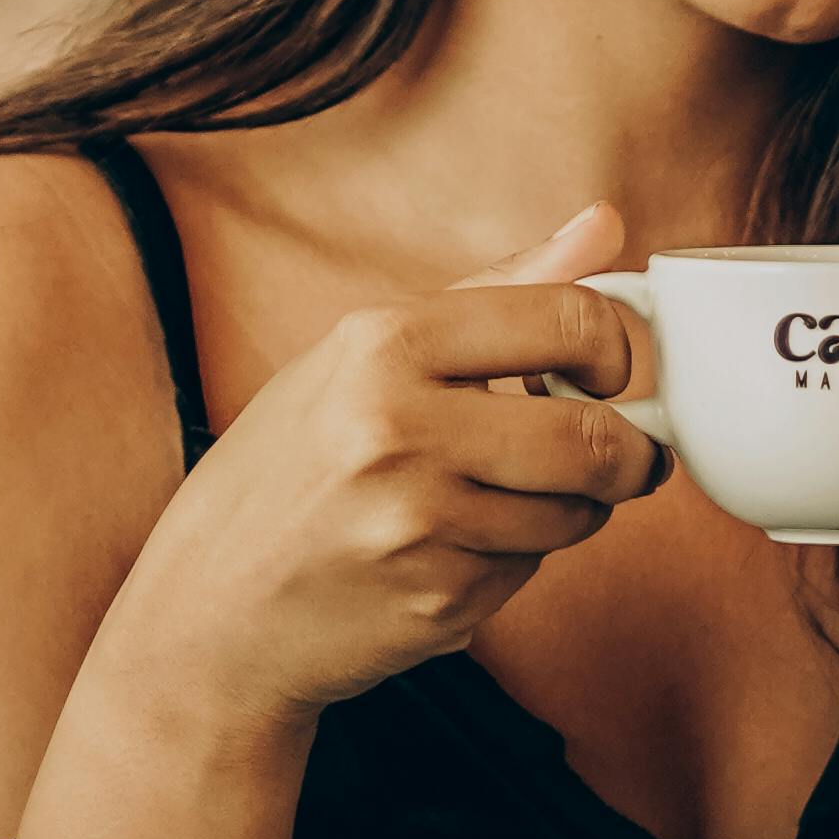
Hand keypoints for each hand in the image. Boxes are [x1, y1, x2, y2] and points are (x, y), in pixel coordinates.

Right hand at [96, 199, 664, 745]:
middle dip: (629, 450)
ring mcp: (419, 527)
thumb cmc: (291, 466)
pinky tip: (454, 551)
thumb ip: (499, 288)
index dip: (615, 348)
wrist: (210, 614)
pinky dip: (516, 560)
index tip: (610, 371)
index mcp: (384, 344)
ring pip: (575, 513)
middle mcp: (400, 431)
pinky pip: (532, 572)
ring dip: (569, 509)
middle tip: (621, 452)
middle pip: (595, 436)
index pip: (569, 319)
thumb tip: (606, 223)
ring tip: (507, 497)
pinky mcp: (439, 606)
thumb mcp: (367, 352)